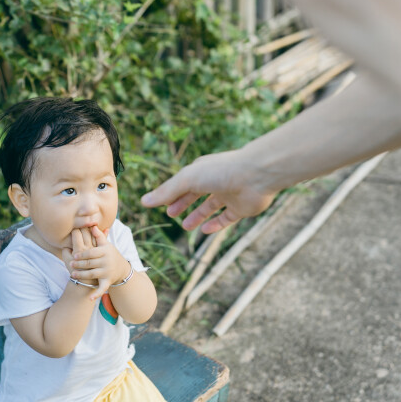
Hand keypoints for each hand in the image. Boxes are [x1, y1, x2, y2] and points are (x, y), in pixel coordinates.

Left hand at [69, 226, 127, 299]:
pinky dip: (96, 294)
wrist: (121, 269)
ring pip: (92, 274)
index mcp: (105, 251)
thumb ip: (98, 236)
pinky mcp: (107, 282)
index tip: (75, 255)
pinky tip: (89, 298)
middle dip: (80, 265)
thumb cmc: (110, 254)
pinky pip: (101, 288)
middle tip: (71, 265)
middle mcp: (107, 262)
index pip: (92, 253)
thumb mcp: (106, 245)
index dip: (83, 254)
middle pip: (90, 263)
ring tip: (73, 274)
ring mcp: (107, 272)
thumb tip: (92, 224)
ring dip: (82, 275)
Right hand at [141, 148, 276, 232]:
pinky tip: (205, 231)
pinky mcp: (241, 208)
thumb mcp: (188, 180)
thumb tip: (144, 201)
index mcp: (202, 170)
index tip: (161, 204)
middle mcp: (216, 181)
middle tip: (171, 215)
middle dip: (183, 204)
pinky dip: (216, 225)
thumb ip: (167, 192)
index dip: (172, 193)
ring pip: (211, 207)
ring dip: (198, 216)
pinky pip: (226, 218)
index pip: (183, 183)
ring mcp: (229, 194)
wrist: (256, 176)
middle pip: (196, 194)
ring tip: (186, 227)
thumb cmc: (220, 172)